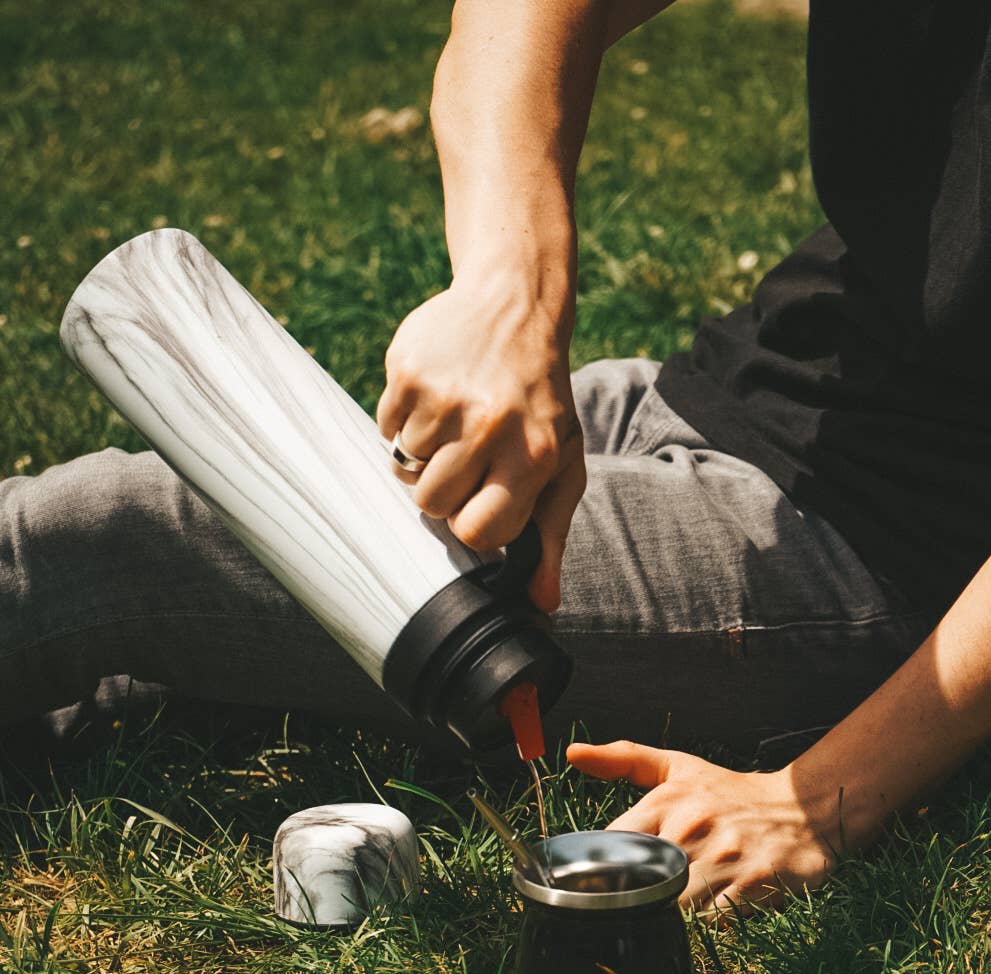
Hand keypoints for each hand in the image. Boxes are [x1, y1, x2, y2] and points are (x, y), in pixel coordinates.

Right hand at [375, 268, 585, 611]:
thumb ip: (551, 536)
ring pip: (404, 468)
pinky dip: (403, 419)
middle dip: (443, 488)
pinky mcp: (409, 371)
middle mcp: (489, 427)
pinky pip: (385, 427)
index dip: (471, 523)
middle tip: (465, 455)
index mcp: (530, 457)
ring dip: (422, 454)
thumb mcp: (561, 463)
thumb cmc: (540, 402)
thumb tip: (542, 605)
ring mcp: (446, 397)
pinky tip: (435, 396)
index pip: (477, 531)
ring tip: (452, 422)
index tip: (480, 500)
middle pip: (432, 504)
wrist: (516, 306)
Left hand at [567, 740, 846, 911]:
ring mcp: (725, 856)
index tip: (599, 889)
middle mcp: (692, 827)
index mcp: (665, 802)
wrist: (806, 807)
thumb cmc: (733, 793)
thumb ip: (624, 759)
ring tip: (679, 913)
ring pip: (675, 907)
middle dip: (636, 903)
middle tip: (641, 910)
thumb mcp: (679, 767)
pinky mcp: (755, 882)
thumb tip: (572, 753)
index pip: (611, 846)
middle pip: (639, 886)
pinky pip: (716, 920)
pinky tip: (713, 916)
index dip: (600, 874)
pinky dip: (710, 926)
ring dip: (673, 917)